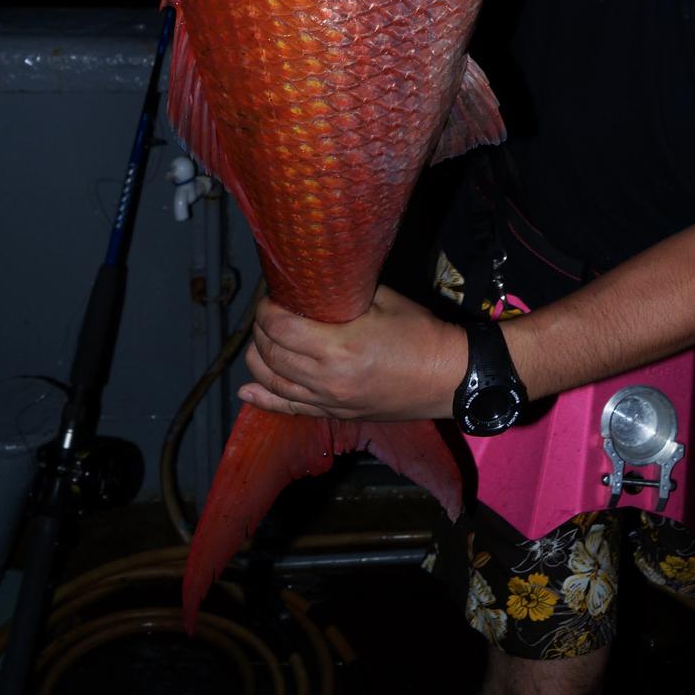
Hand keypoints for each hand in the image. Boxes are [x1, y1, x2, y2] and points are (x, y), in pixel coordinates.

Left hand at [237, 285, 466, 423]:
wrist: (447, 378)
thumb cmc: (420, 333)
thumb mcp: (383, 300)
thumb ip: (345, 293)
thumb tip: (316, 280)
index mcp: (339, 347)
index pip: (281, 329)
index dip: (266, 311)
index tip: (269, 298)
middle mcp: (327, 379)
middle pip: (271, 355)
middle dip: (260, 330)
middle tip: (267, 312)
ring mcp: (330, 402)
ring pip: (274, 382)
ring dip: (259, 358)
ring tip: (261, 339)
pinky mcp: (336, 415)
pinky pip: (290, 409)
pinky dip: (265, 398)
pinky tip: (248, 390)